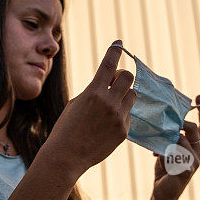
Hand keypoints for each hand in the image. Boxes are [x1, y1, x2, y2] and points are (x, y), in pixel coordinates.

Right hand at [44, 41, 136, 177]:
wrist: (66, 156)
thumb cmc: (66, 128)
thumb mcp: (76, 103)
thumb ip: (94, 91)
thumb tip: (111, 83)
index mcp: (93, 92)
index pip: (108, 64)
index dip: (115, 50)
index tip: (118, 43)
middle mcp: (108, 102)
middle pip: (128, 77)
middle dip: (122, 77)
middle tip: (114, 83)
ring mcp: (118, 117)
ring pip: (133, 95)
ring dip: (125, 95)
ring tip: (111, 105)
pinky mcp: (124, 130)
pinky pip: (128, 115)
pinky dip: (120, 115)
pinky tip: (106, 126)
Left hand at [151, 95, 199, 199]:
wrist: (162, 192)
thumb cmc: (165, 171)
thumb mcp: (168, 150)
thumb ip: (171, 138)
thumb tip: (166, 123)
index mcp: (197, 148)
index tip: (198, 97)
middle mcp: (199, 153)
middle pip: (194, 129)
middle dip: (181, 123)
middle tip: (167, 124)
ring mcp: (195, 161)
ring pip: (182, 138)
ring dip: (168, 139)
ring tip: (157, 148)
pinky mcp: (187, 168)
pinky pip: (175, 150)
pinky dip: (164, 150)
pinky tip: (156, 154)